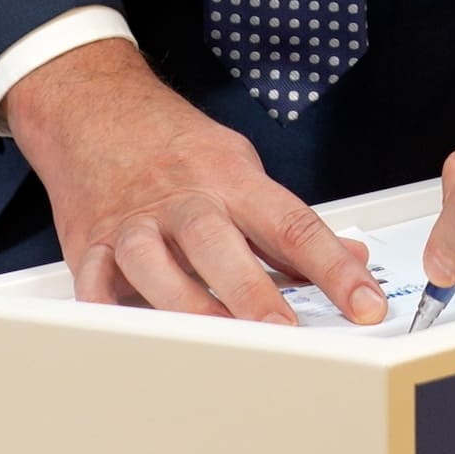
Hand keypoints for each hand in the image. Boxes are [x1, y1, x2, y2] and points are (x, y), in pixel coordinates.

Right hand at [4, 39, 380, 325]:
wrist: (96, 106)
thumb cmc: (174, 145)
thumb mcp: (240, 166)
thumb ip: (288, 221)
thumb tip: (351, 259)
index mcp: (231, 180)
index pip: (294, 224)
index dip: (334, 267)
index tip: (364, 305)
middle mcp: (184, 199)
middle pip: (220, 244)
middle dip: (253, 293)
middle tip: (285, 333)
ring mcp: (135, 221)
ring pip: (154, 263)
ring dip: (186, 306)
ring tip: (216, 347)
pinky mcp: (90, 242)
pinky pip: (93, 280)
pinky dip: (107, 311)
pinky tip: (129, 338)